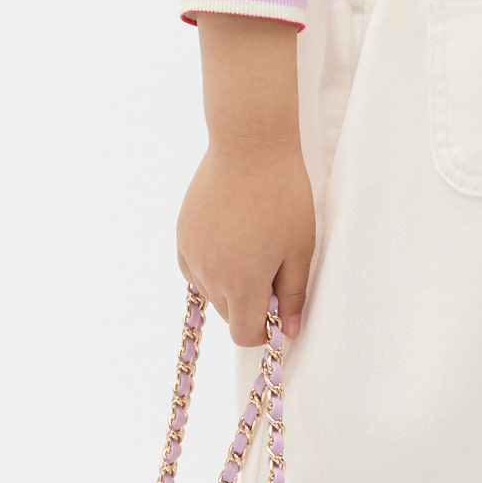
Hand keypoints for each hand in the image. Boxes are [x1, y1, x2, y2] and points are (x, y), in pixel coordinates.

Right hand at [177, 16, 315, 343]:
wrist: (249, 147)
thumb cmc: (283, 197)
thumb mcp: (299, 250)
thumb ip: (293, 295)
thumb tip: (288, 331)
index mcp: (242, 284)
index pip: (245, 336)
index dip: (264, 330)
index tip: (278, 310)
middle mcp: (209, 275)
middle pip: (229, 315)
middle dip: (250, 304)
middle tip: (272, 267)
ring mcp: (190, 255)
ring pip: (211, 292)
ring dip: (230, 284)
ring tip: (252, 245)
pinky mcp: (181, 236)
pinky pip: (196, 268)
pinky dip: (212, 264)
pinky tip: (231, 237)